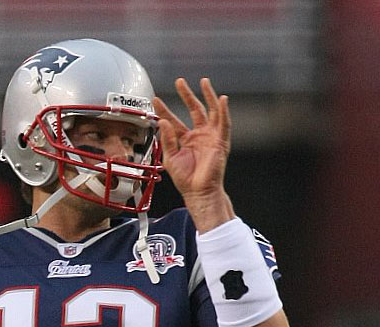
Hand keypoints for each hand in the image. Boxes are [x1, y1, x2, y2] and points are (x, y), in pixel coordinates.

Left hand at [153, 78, 234, 230]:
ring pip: (211, 111)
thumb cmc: (186, 179)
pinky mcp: (221, 141)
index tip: (155, 100)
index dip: (165, 110)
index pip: (174, 119)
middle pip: (194, 109)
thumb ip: (167, 139)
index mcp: (185, 139)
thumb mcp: (170, 157)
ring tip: (204, 82)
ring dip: (209, 96)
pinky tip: (222, 99)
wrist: (198, 191)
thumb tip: (163, 121)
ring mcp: (211, 136)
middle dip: (187, 94)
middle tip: (180, 81)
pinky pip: (224, 123)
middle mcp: (199, 135)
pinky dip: (224, 111)